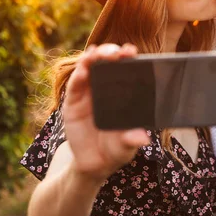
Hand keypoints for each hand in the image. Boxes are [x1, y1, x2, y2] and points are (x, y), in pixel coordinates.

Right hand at [63, 43, 149, 181]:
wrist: (94, 164)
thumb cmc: (116, 150)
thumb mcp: (126, 146)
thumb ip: (131, 140)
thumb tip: (143, 139)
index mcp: (123, 94)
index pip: (126, 70)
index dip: (128, 59)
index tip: (131, 51)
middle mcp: (106, 89)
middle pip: (107, 64)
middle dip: (110, 53)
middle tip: (115, 51)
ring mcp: (88, 93)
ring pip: (89, 69)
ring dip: (92, 58)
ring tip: (96, 53)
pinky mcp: (73, 102)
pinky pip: (74, 86)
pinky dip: (78, 76)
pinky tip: (82, 70)